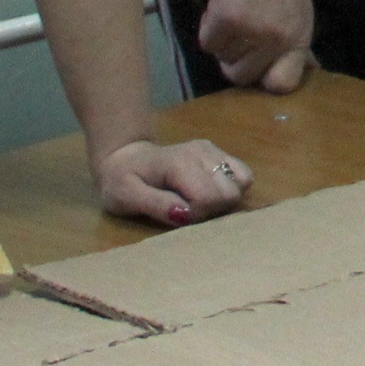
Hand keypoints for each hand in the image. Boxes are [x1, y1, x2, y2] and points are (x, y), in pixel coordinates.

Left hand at [94, 136, 252, 226]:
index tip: (178, 215)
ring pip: (242, 182)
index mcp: (180, 163)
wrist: (124, 157)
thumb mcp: (126, 197)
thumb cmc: (121, 181)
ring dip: (224, 200)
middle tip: (188, 210)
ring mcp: (213, 150)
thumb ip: (156, 205)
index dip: (197, 214)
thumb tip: (185, 214)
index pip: (210, 197)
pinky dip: (233, 188)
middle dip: (213, 209)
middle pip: (230, 192)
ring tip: (199, 202)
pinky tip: (210, 192)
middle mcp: (202, 152)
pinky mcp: (219, 153)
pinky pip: (243, 174)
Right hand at [200, 0, 315, 92]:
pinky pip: (207, 42)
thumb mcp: (300, 12)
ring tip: (234, 12)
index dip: (266, 81)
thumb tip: (309, 70)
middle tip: (237, 36)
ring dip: (222, 41)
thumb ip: (297, 44)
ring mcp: (251, 31)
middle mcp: (277, 39)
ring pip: (222, 59)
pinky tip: (221, 6)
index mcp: (298, 39)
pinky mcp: (226, 20)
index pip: (283, 84)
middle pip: (242, 78)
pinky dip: (208, 27)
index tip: (258, 69)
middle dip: (234, 61)